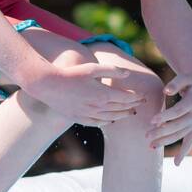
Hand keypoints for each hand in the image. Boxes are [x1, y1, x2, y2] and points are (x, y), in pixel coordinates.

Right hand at [22, 61, 145, 126]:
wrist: (49, 85)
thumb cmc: (72, 73)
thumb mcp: (93, 68)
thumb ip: (112, 70)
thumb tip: (127, 74)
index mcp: (103, 94)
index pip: (126, 98)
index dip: (136, 98)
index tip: (143, 97)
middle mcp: (98, 107)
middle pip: (120, 108)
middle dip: (132, 106)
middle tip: (140, 104)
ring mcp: (88, 114)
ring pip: (111, 117)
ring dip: (122, 115)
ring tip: (129, 113)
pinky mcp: (79, 118)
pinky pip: (97, 123)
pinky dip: (107, 122)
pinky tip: (111, 120)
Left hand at [148, 71, 191, 165]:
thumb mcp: (186, 77)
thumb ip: (176, 83)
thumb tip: (166, 91)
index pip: (178, 111)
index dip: (166, 116)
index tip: (152, 120)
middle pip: (177, 126)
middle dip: (162, 132)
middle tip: (147, 135)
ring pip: (180, 135)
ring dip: (166, 141)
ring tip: (151, 146)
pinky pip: (190, 141)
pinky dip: (184, 152)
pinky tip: (177, 163)